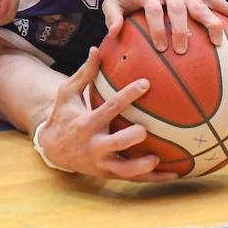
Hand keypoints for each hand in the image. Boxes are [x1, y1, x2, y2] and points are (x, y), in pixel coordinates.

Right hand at [36, 47, 177, 180]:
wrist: (53, 149)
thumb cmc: (64, 115)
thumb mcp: (67, 93)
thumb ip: (84, 73)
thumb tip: (96, 48)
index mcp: (86, 123)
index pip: (109, 108)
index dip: (127, 96)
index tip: (146, 83)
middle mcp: (94, 145)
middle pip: (114, 144)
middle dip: (130, 137)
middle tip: (146, 129)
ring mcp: (102, 163)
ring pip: (123, 170)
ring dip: (142, 167)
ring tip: (160, 160)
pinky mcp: (109, 174)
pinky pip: (133, 179)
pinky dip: (152, 179)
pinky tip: (174, 174)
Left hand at [103, 0, 227, 53]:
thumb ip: (111, 14)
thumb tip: (113, 33)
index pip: (153, 9)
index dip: (158, 27)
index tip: (161, 48)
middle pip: (178, 8)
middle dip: (182, 28)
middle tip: (184, 50)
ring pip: (200, 4)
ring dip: (210, 22)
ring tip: (218, 42)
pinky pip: (218, 0)